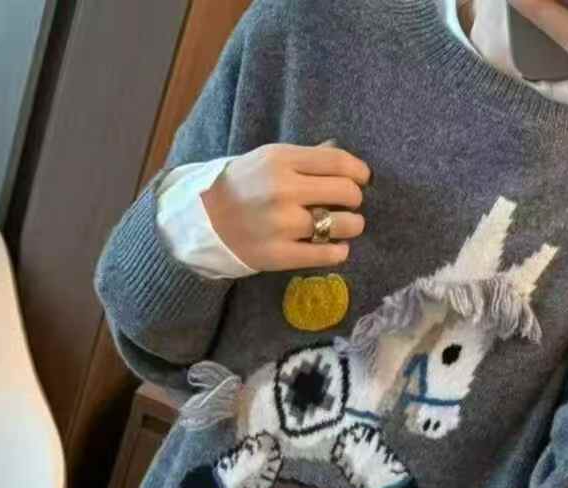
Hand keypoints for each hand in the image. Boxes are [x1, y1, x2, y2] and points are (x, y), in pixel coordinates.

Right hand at [203, 144, 370, 271]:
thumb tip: (340, 152)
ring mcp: (283, 224)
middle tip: (350, 204)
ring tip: (346, 226)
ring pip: (341, 224)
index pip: (338, 161)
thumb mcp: (268, 159)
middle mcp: (284, 190)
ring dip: (352, 225)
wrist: (205, 220)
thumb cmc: (241, 186)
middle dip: (355, 198)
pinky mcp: (281, 254)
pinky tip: (336, 246)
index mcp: (281, 159)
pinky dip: (339, 250)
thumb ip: (305, 157)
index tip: (363, 179)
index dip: (359, 171)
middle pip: (345, 192)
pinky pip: (326, 253)